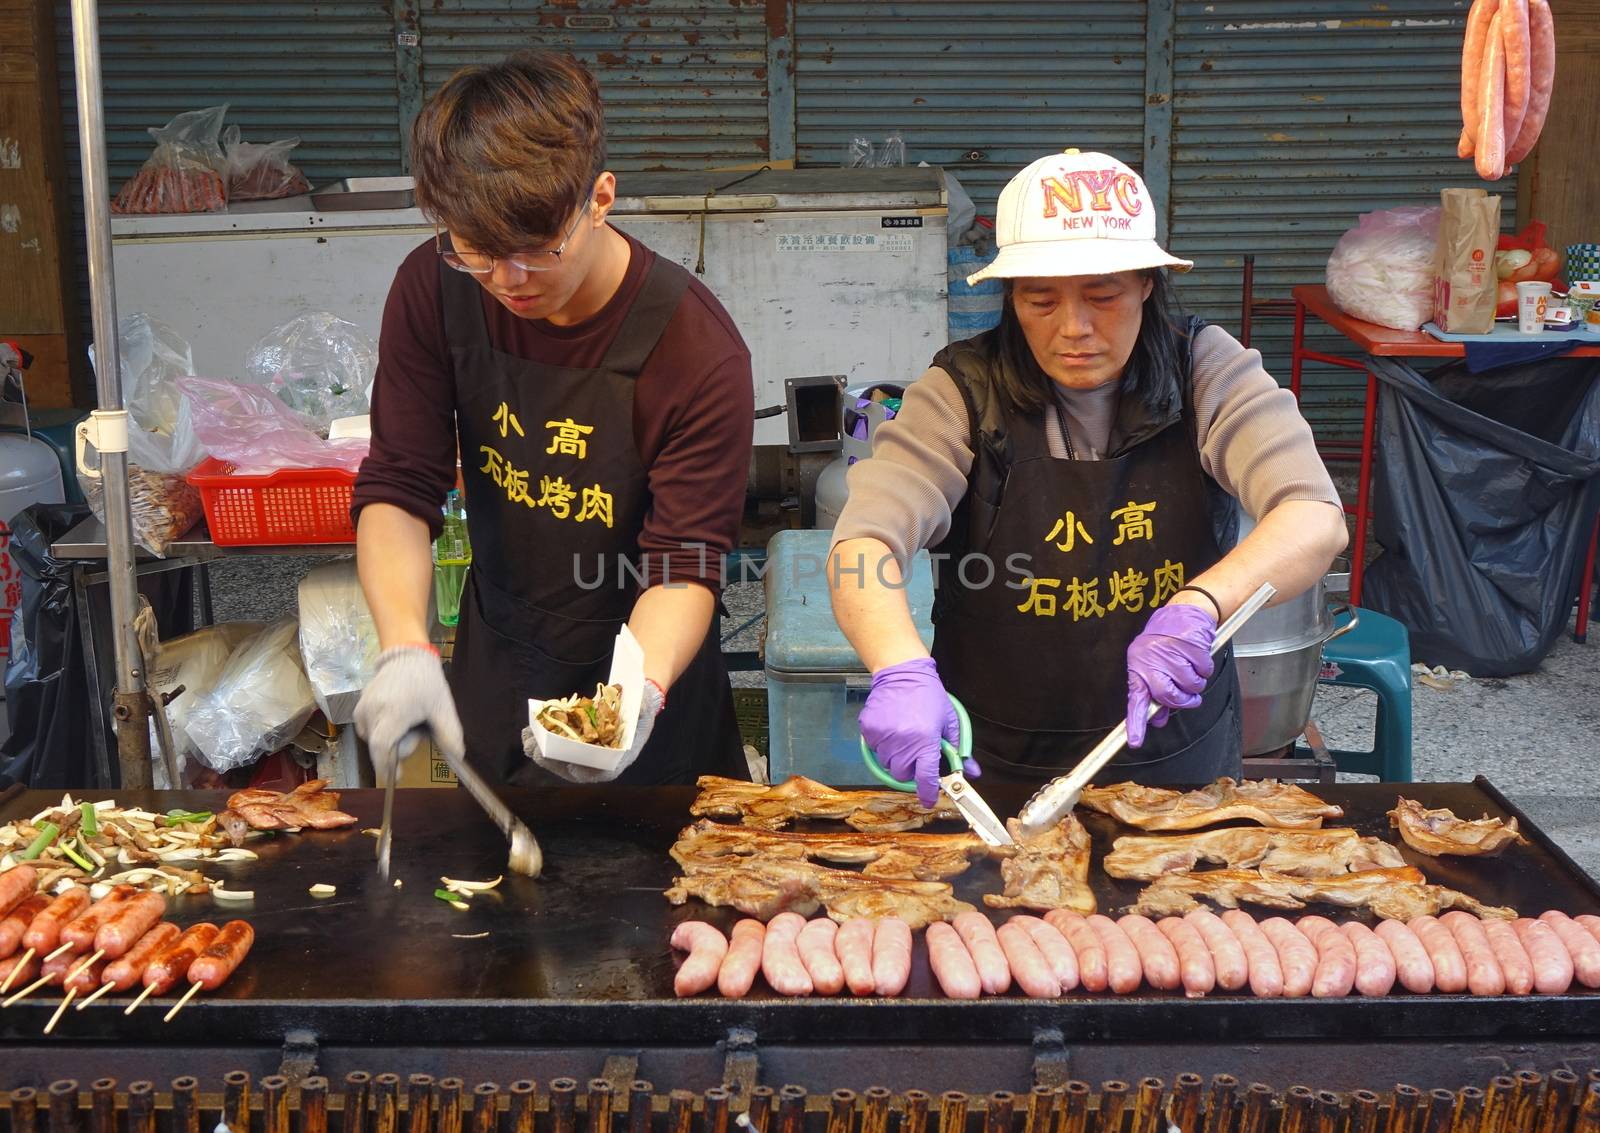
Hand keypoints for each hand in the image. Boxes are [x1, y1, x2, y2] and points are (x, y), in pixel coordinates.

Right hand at [354, 645, 463, 779]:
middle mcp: (372, 712)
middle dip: (400, 745)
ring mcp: (362, 710)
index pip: (382, 746)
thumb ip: (450, 734)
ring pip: (374, 740)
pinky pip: (368, 731)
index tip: (397, 778)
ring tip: (406, 717)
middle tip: (417, 727)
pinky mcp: (357, 709)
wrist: (406, 656)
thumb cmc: (426, 681)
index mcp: (393, 711)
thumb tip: (458, 757)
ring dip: (391, 738)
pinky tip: (395, 715)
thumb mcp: (443, 707)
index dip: (386, 766)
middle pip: (382, 746)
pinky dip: (382, 730)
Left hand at [523, 679, 665, 783]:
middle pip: (574, 767)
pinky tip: (529, 731)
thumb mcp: (645, 707)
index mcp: (619, 757)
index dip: (588, 773)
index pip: (604, 772)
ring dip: (542, 752)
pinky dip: (541, 741)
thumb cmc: (639, 710)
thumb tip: (643, 704)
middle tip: (537, 752)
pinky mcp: (574, 744)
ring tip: (528, 740)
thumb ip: (644, 707)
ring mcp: (585, 753)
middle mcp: (600, 760)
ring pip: (560, 760)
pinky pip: (555, 747)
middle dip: (554, 762)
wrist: (633, 704)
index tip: (573, 768)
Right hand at [858, 657, 975, 807]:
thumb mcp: (948, 721)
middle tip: (915, 752)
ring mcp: (883, 737)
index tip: (928, 799)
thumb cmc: (928, 695)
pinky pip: (875, 748)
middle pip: (903, 774)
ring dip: (896, 756)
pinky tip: (891, 727)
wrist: (902, 672)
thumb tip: (971, 771)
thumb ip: (958, 748)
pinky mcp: (869, 730)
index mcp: (925, 741)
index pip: (926, 778)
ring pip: (888, 763)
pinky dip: (883, 744)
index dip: (927, 793)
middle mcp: (902, 742)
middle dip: (910, 769)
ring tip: (903, 735)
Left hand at [1126, 602, 1217, 747]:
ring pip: (1190, 686)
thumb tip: (1157, 720)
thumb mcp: (1156, 666)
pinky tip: (1198, 656)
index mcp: (1138, 666)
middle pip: (1168, 696)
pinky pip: (1204, 672)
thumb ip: (1156, 692)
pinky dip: (1205, 668)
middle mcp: (1151, 659)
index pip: (1135, 698)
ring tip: (1191, 667)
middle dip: (1182, 700)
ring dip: (1196, 683)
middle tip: (1188, 695)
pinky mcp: (1190, 645)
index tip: (1135, 742)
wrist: (1185, 611)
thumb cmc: (1169, 642)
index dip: (1136, 722)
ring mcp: (1171, 652)